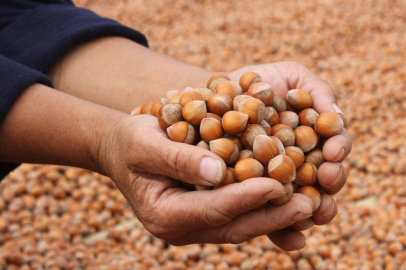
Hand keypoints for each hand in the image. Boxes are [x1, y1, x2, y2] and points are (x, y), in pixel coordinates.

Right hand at [97, 115, 314, 248]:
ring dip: (274, 216)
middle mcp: (180, 228)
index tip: (277, 185)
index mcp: (163, 213)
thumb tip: (216, 172)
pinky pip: (237, 216)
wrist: (122, 149)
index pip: (213, 209)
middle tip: (310, 205)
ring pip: (239, 225)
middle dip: (272, 217)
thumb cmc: (131, 141)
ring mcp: (192, 225)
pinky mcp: (203, 215)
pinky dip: (262, 209)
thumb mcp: (145, 142)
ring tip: (309, 205)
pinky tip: (287, 199)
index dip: (246, 199)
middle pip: (233, 226)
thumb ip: (177, 158)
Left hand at [228, 61, 351, 248]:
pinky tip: (291, 237)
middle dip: (331, 178)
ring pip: (303, 200)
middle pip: (325, 177)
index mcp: (315, 139)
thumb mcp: (292, 75)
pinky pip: (270, 214)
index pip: (334, 148)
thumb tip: (340, 118)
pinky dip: (282, 228)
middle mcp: (302, 163)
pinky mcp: (255, 196)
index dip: (338, 149)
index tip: (334, 150)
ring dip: (313, 208)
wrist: (216, 95)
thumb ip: (319, 91)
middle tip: (328, 176)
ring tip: (314, 209)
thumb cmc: (256, 83)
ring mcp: (279, 181)